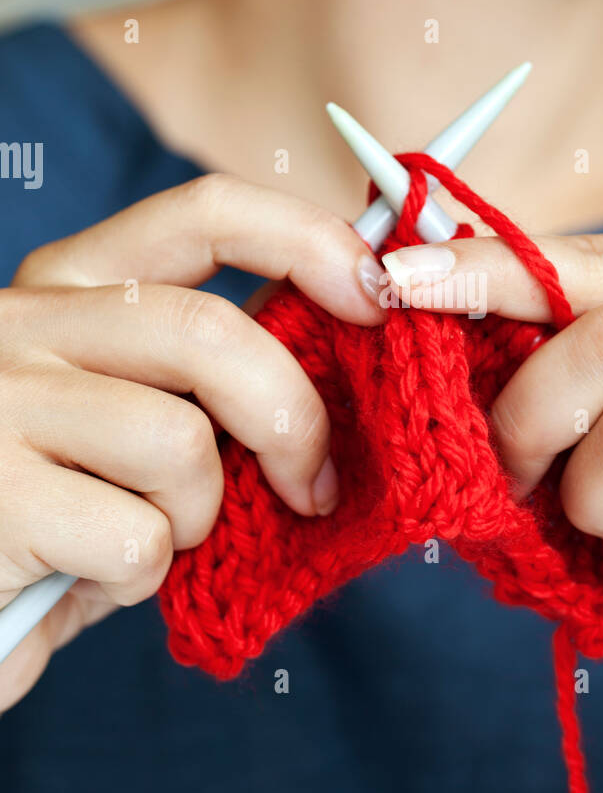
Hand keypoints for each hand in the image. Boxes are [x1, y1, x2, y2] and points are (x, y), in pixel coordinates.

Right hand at [0, 174, 384, 709]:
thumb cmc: (53, 508)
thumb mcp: (122, 414)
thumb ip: (203, 372)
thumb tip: (343, 337)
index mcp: (66, 285)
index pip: (203, 214)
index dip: (308, 240)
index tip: (377, 291)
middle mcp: (22, 324)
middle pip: (209, 333)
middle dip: (291, 420)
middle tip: (315, 486)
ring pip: (180, 444)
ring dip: (200, 516)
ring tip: (150, 539)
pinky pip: (138, 537)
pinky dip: (143, 578)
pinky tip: (89, 577)